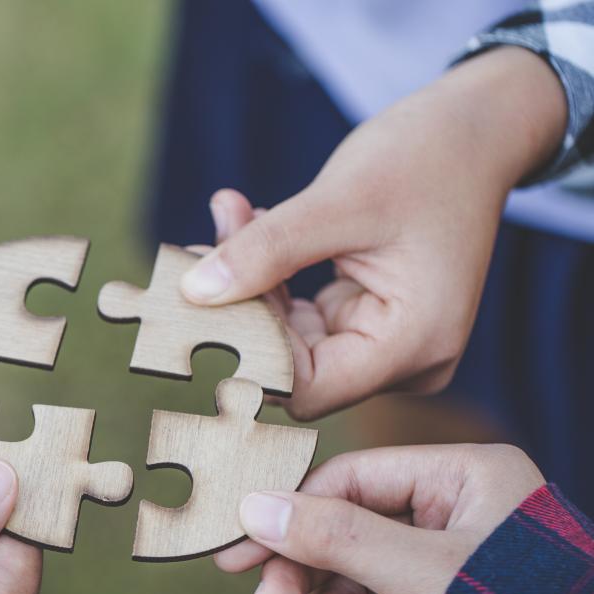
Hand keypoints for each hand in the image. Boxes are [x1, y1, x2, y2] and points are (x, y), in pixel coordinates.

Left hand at [179, 47, 567, 419]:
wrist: (475, 129)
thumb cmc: (425, 157)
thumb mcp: (339, 200)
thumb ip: (266, 251)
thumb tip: (193, 293)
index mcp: (414, 344)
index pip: (307, 389)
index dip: (248, 352)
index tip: (197, 300)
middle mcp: (405, 359)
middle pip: (293, 364)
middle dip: (242, 306)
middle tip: (200, 243)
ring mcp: (384, 342)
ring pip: (287, 337)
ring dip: (250, 280)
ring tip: (230, 214)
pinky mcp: (364, 319)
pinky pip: (298, 315)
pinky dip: (270, 272)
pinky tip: (250, 221)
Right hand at [215, 444, 544, 593]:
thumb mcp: (417, 573)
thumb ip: (332, 536)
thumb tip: (254, 506)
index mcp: (461, 477)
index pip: (350, 479)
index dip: (290, 513)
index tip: (240, 551)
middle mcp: (456, 514)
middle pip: (348, 534)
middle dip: (317, 583)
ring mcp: (452, 566)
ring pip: (361, 583)